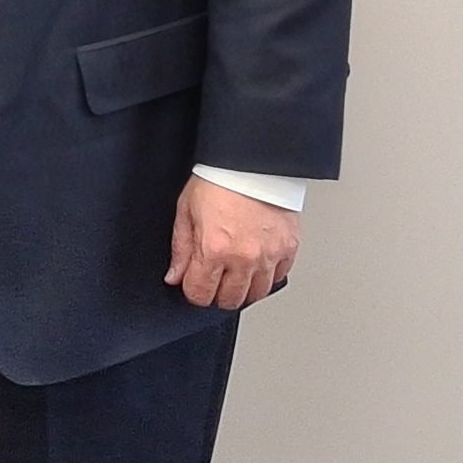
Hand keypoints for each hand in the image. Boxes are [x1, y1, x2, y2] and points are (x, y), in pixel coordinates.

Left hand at [165, 176, 299, 308]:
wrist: (250, 163)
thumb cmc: (218, 181)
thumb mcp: (186, 211)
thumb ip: (180, 249)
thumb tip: (174, 276)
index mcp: (214, 249)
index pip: (200, 293)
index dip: (193, 291)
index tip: (193, 283)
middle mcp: (243, 258)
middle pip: (229, 300)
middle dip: (217, 294)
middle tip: (214, 279)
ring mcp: (269, 256)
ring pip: (256, 294)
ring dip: (242, 289)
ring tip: (234, 273)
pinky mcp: (288, 249)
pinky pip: (278, 278)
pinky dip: (266, 276)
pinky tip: (256, 263)